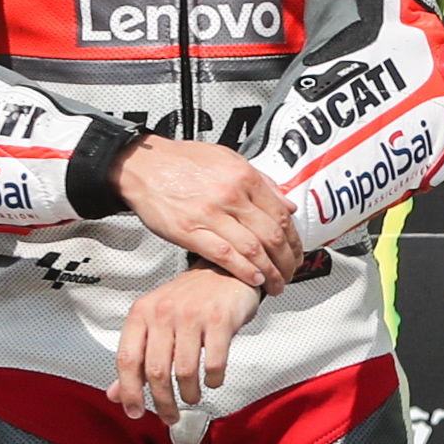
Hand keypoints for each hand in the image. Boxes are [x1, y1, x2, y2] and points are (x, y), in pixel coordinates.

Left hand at [110, 266, 259, 422]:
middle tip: (169, 415)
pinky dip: (213, 379)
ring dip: (189, 394)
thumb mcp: (156, 322)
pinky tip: (213, 380)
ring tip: (191, 397)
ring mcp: (193, 313)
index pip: (127, 360)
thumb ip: (137, 357)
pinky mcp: (221, 318)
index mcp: (142, 312)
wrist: (227, 269)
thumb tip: (116, 394)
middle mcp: (164, 311)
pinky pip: (214, 362)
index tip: (135, 412)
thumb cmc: (190, 299)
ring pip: (184, 370)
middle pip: (156, 371)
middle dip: (163, 402)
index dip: (129, 392)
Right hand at [114, 136, 297, 292]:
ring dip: (269, 270)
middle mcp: (231, 196)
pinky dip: (242, 270)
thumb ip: (262, 182)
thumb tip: (287, 204)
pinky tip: (253, 279)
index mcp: (245, 178)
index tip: (297, 251)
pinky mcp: (188, 231)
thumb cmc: (185, 161)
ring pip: (251, 248)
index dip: (294, 238)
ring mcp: (210, 215)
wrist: (146, 165)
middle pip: (271, 234)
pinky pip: (223, 255)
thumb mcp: (231, 160)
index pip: (281, 214)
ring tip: (276, 283)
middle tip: (291, 272)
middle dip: (286, 259)